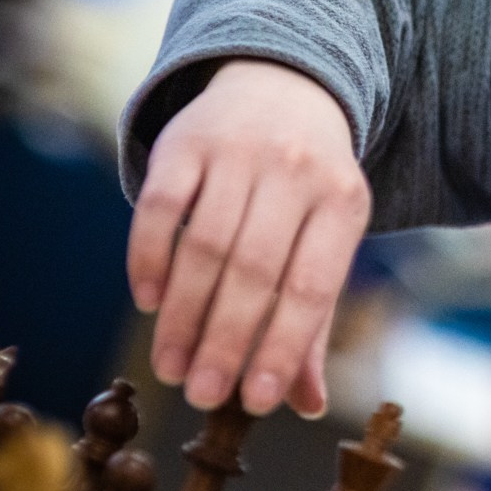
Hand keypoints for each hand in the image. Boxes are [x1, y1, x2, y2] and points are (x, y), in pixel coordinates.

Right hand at [127, 58, 370, 416]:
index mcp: (343, 203)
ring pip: (204, 245)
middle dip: (225, 341)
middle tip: (201, 394)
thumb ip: (314, 322)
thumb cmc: (307, 188)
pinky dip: (149, 258)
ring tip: (171, 366)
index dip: (281, 347)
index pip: (311, 288)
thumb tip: (309, 405)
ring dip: (183, 314)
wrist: (282, 85)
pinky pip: (160, 206)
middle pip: (254, 272)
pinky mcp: (186, 141)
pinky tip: (148, 301)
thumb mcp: (327, 239)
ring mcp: (239, 152)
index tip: (253, 402)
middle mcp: (296, 173)